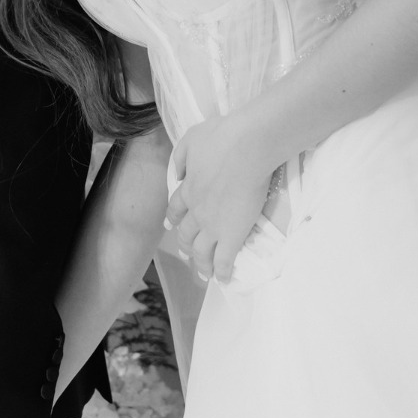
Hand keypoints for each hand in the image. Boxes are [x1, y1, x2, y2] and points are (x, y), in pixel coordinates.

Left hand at [164, 113, 277, 283]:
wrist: (247, 146)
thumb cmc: (222, 137)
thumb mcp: (191, 140)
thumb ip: (181, 159)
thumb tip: (178, 175)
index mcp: (187, 188)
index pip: (176, 209)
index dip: (173, 218)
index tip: (170, 225)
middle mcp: (196, 211)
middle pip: (187, 234)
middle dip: (186, 245)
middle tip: (186, 253)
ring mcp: (214, 225)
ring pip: (202, 251)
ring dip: (201, 263)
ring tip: (202, 273)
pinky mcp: (233, 234)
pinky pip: (225, 259)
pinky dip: (222, 272)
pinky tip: (223, 280)